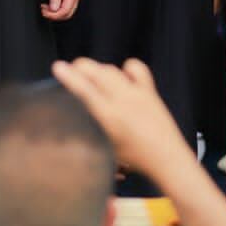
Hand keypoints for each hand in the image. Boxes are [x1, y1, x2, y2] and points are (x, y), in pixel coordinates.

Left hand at [42, 0, 81, 20]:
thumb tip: (54, 10)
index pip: (65, 12)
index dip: (53, 15)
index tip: (44, 12)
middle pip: (67, 14)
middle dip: (55, 15)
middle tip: (44, 11)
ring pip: (67, 10)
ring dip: (56, 12)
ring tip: (46, 7)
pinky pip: (67, 4)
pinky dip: (58, 7)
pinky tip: (51, 3)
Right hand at [52, 58, 192, 174]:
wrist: (167, 158)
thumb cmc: (135, 159)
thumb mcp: (106, 148)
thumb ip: (91, 129)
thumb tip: (76, 114)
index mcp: (109, 117)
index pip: (84, 90)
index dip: (69, 76)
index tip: (58, 67)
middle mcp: (122, 101)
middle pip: (97, 73)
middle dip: (81, 66)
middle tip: (72, 68)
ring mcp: (137, 93)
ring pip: (112, 69)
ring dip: (98, 69)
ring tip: (91, 74)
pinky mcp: (150, 90)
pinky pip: (136, 68)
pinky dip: (126, 68)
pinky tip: (122, 75)